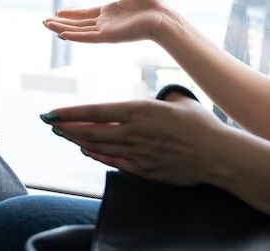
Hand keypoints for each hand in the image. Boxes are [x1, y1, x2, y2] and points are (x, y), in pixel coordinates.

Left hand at [41, 98, 226, 185]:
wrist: (218, 155)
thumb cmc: (202, 124)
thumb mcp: (177, 101)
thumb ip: (158, 99)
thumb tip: (155, 98)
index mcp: (140, 111)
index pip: (96, 112)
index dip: (71, 113)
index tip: (52, 113)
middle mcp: (134, 133)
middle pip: (91, 131)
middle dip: (68, 127)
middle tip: (51, 124)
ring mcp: (138, 154)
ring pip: (98, 147)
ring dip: (78, 141)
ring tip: (63, 135)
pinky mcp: (144, 169)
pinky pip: (113, 162)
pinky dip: (97, 156)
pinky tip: (86, 151)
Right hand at [43, 0, 179, 44]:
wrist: (162, 16)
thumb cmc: (150, 3)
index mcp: (109, 12)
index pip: (85, 15)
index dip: (71, 14)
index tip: (57, 13)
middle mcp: (105, 23)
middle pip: (78, 24)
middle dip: (61, 23)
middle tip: (44, 22)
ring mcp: (106, 31)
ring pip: (79, 31)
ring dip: (62, 29)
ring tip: (47, 26)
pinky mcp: (109, 36)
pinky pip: (87, 37)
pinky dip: (74, 36)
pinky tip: (61, 33)